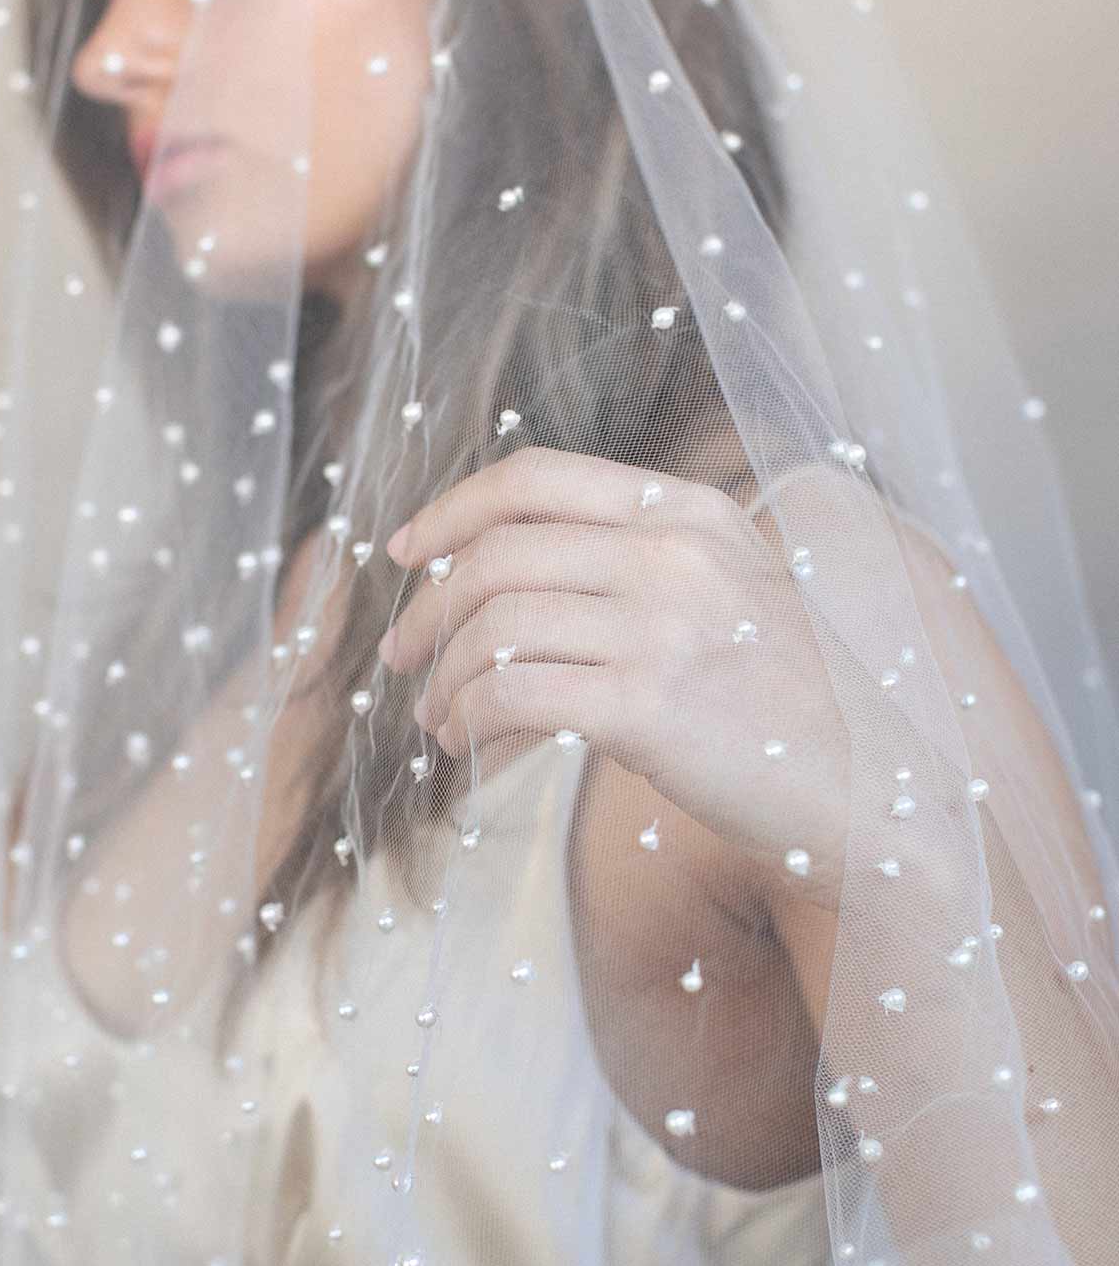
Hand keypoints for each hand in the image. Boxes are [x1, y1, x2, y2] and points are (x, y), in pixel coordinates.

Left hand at [379, 447, 851, 906]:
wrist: (866, 786)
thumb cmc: (784, 703)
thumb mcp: (728, 592)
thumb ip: (637, 564)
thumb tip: (501, 578)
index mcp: (691, 511)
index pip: (535, 480)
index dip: (451, 510)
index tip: (404, 552)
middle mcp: (676, 554)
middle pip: (497, 555)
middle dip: (427, 610)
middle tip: (400, 658)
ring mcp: (664, 627)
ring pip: (495, 627)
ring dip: (442, 678)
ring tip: (435, 718)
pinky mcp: (647, 706)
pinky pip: (511, 696)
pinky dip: (466, 719)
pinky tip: (463, 745)